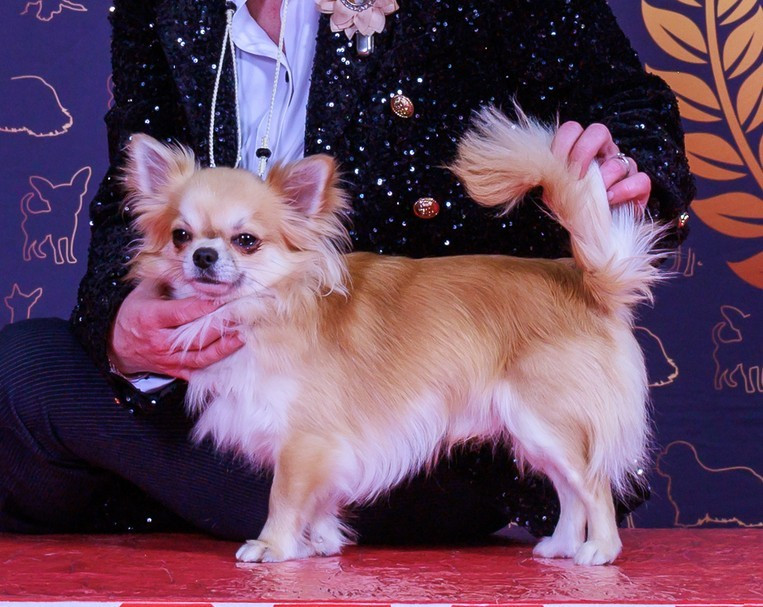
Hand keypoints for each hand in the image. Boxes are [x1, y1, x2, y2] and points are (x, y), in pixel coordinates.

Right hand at [109, 280, 243, 380]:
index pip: (184, 312)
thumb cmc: (134, 313)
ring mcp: (167, 359)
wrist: (116, 345)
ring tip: (242, 337)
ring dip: (224, 348)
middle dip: (221, 326)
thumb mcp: (144, 292)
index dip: (206, 306)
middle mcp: (160, 341)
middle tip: (242, 316)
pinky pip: (197, 372)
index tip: (226, 298)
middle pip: (197, 336)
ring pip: (201, 356)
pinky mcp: (173, 371)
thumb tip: (191, 268)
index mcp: (151, 318)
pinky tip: (231, 360)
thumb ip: (166, 280)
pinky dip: (215, 369)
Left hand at [551, 121, 650, 209]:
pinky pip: (640, 180)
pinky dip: (624, 190)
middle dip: (583, 151)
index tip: (555, 164)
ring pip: (617, 161)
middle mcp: (605, 153)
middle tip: (576, 175)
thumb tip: (546, 175)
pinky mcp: (640, 187)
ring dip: (602, 180)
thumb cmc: (576, 208)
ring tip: (594, 196)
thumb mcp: (558, 193)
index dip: (563, 143)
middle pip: (598, 131)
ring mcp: (625, 168)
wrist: (595, 232)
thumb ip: (553, 180)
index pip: (573, 130)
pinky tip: (610, 200)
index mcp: (582, 149)